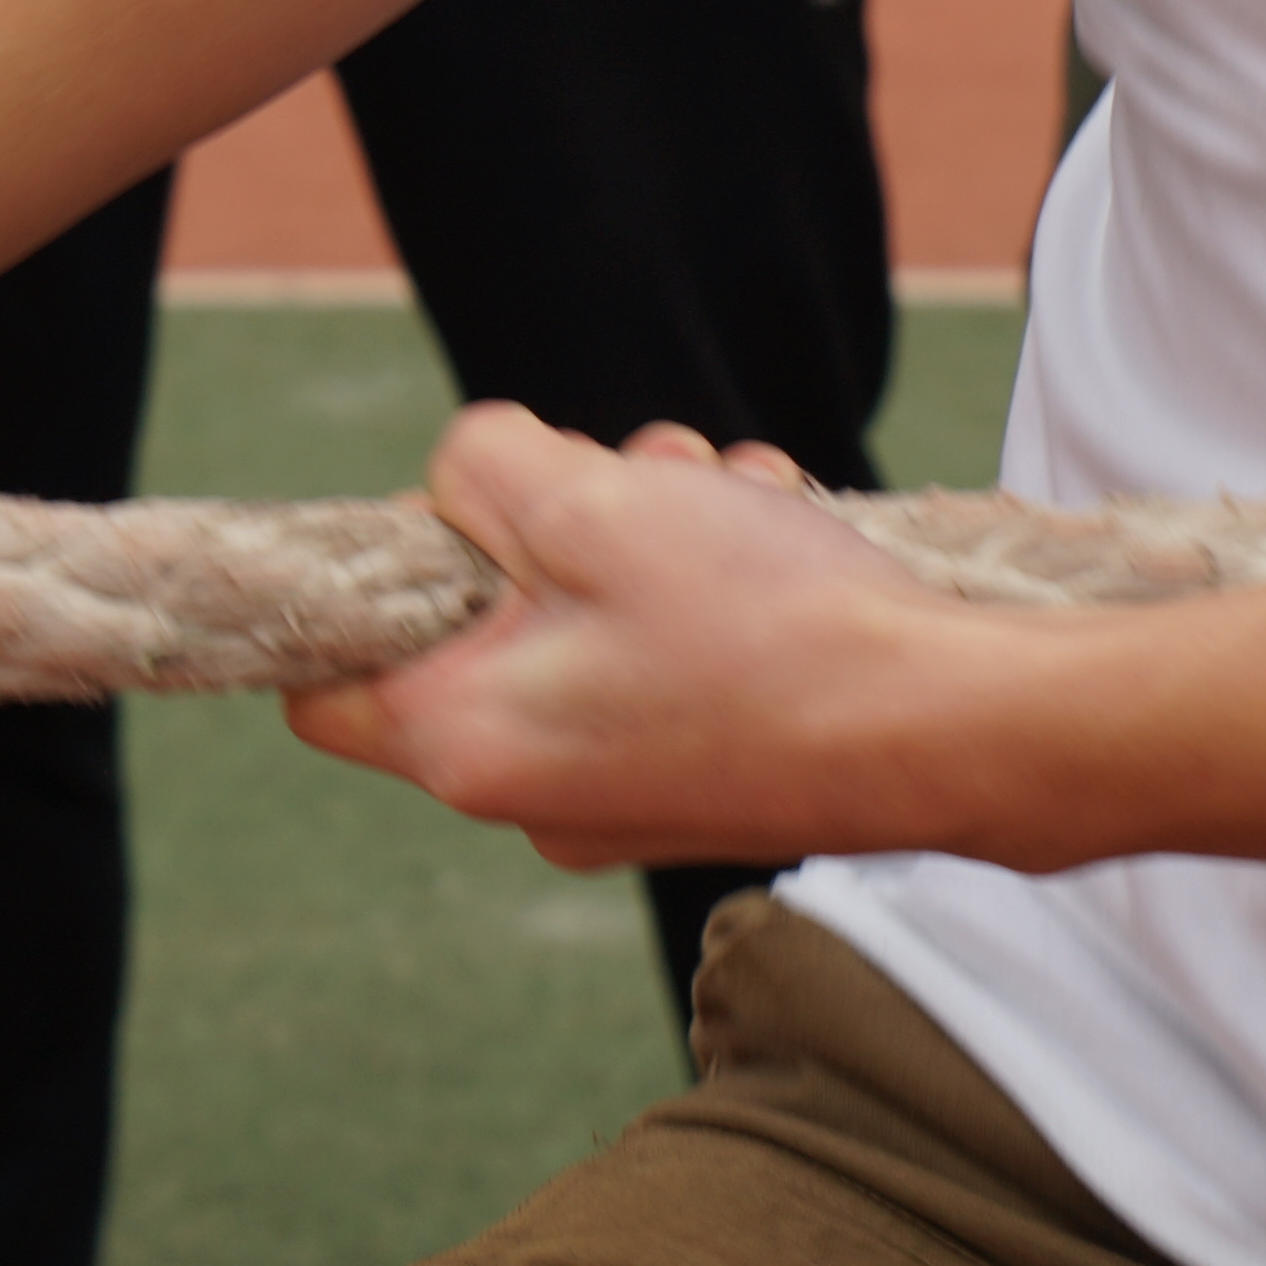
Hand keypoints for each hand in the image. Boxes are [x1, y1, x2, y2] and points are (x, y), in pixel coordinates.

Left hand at [289, 407, 987, 869]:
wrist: (943, 727)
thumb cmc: (763, 624)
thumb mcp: (595, 499)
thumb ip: (485, 465)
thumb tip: (464, 476)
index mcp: (465, 743)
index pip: (322, 683)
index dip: (371, 577)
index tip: (461, 512)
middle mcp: (526, 796)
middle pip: (476, 623)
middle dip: (551, 520)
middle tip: (637, 476)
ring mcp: (615, 800)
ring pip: (579, 625)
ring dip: (643, 536)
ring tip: (730, 497)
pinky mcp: (696, 784)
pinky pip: (654, 663)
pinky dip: (699, 591)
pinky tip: (771, 540)